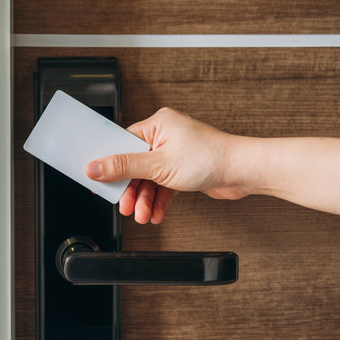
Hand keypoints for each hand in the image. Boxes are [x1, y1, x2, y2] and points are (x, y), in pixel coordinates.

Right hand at [85, 108, 249, 223]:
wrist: (243, 172)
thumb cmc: (210, 158)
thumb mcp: (158, 164)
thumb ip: (124, 167)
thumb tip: (95, 167)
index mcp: (157, 124)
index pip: (122, 144)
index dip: (110, 165)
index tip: (100, 181)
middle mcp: (165, 136)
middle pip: (135, 166)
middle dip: (132, 190)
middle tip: (125, 206)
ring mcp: (175, 154)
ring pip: (149, 180)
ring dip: (145, 200)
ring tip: (143, 215)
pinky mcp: (183, 170)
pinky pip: (164, 186)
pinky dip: (159, 201)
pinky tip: (156, 214)